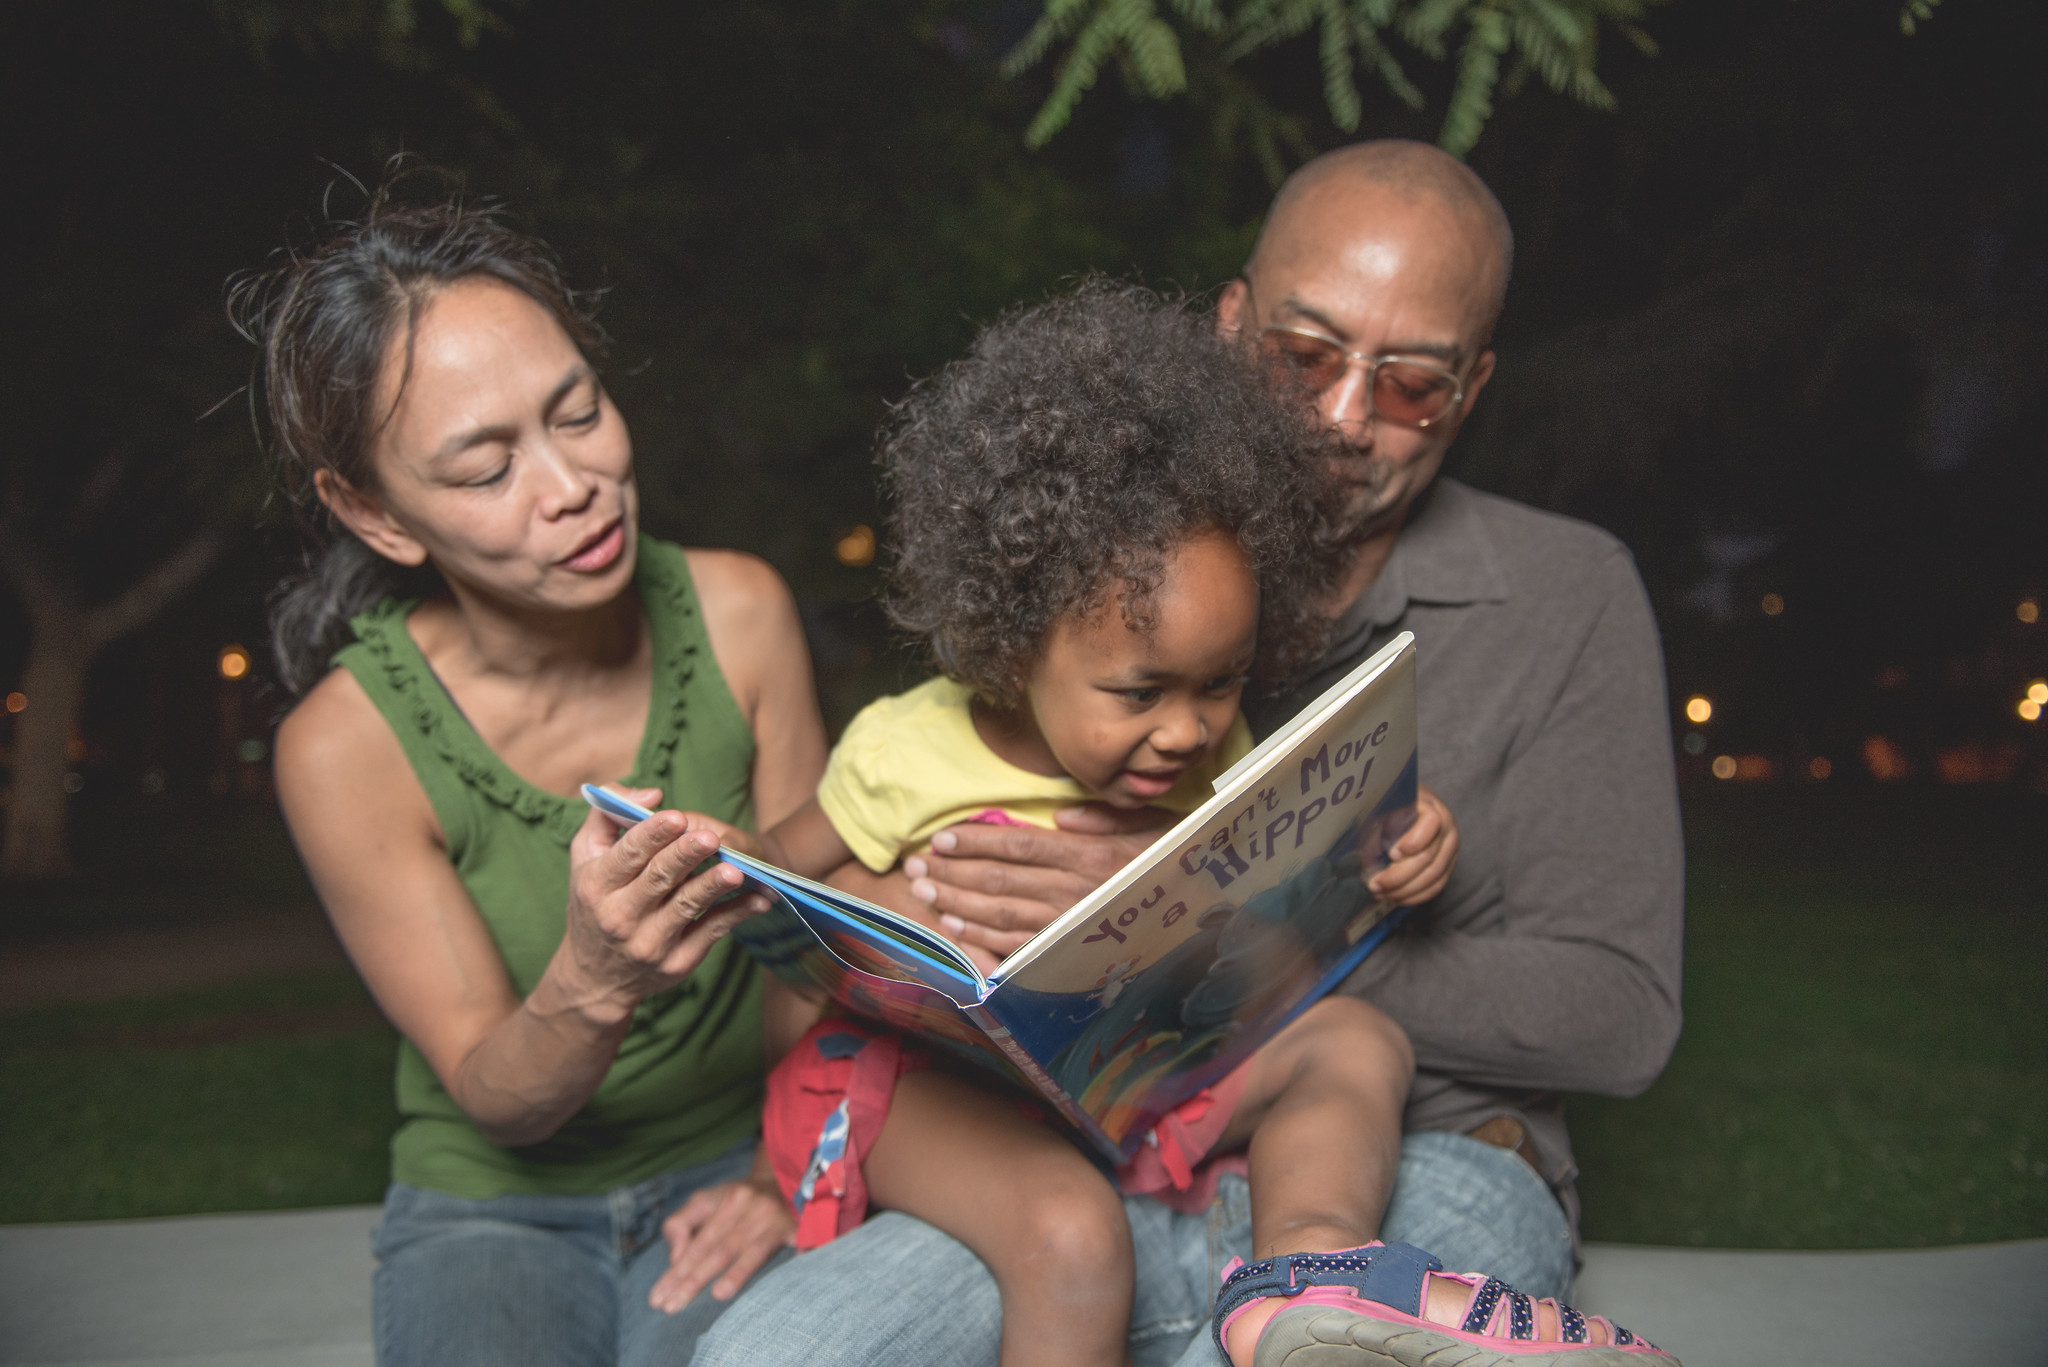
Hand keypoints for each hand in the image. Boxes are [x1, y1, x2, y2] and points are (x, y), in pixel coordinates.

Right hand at [556, 788, 770, 1025]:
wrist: (595, 978)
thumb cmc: (594, 903)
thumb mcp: (585, 857)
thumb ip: (608, 813)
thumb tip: (653, 796)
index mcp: (596, 885)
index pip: (627, 855)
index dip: (652, 835)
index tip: (677, 817)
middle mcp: (620, 916)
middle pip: (659, 879)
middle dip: (686, 856)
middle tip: (711, 838)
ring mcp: (650, 943)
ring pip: (687, 907)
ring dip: (713, 886)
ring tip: (736, 869)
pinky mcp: (677, 963)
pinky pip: (711, 933)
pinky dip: (737, 914)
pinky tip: (758, 898)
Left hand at [648, 1173, 794, 1310]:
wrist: (783, 1181)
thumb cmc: (737, 1199)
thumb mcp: (704, 1200)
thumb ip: (680, 1224)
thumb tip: (675, 1258)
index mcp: (727, 1200)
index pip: (698, 1243)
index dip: (676, 1271)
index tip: (658, 1299)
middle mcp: (751, 1206)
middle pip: (719, 1249)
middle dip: (694, 1280)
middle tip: (671, 1307)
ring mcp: (775, 1218)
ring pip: (751, 1251)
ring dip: (736, 1274)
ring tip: (717, 1295)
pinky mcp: (797, 1229)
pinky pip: (796, 1244)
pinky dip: (794, 1256)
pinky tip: (783, 1275)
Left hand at [902, 804, 1172, 957]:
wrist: (1207, 919)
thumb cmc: (1175, 866)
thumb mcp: (1152, 827)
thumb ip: (1104, 819)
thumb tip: (1059, 817)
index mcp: (1089, 855)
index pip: (1019, 843)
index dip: (975, 840)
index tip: (942, 835)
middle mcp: (1074, 890)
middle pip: (999, 878)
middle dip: (952, 870)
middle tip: (915, 863)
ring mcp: (1070, 925)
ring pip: (1000, 912)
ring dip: (957, 902)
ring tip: (923, 891)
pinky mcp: (1071, 953)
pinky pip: (1018, 946)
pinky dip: (982, 937)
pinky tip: (954, 927)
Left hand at [1368, 784, 1457, 905]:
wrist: (1414, 808)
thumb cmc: (1395, 807)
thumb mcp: (1385, 807)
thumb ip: (1378, 825)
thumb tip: (1365, 854)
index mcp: (1432, 807)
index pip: (1431, 823)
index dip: (1413, 841)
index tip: (1391, 854)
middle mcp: (1447, 829)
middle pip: (1428, 857)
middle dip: (1399, 876)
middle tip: (1375, 884)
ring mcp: (1450, 850)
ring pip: (1433, 877)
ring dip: (1404, 890)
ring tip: (1381, 893)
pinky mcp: (1448, 866)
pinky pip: (1436, 886)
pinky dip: (1415, 896)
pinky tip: (1396, 897)